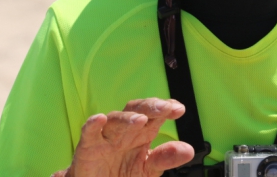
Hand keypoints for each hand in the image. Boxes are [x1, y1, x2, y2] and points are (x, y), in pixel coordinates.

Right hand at [52, 98, 194, 176]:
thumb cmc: (122, 174)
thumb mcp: (148, 169)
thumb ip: (166, 158)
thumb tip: (189, 150)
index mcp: (142, 133)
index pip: (155, 114)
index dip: (166, 108)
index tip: (179, 109)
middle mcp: (125, 130)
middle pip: (136, 110)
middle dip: (150, 107)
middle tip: (164, 108)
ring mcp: (106, 136)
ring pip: (116, 120)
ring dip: (127, 118)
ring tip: (140, 120)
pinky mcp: (88, 146)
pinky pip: (89, 132)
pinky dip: (93, 124)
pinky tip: (99, 119)